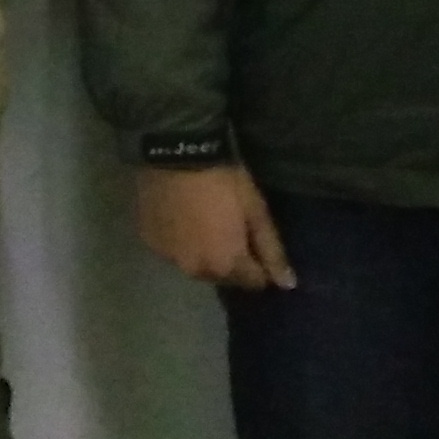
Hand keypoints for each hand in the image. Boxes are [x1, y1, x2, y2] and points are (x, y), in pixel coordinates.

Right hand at [133, 163, 296, 290]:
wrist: (175, 153)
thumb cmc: (224, 181)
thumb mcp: (255, 211)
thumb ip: (272, 251)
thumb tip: (288, 285)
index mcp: (226, 264)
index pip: (253, 282)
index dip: (260, 264)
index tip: (256, 242)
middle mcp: (196, 270)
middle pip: (223, 276)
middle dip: (230, 260)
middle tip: (230, 229)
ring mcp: (169, 258)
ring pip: (196, 265)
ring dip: (204, 253)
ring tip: (204, 224)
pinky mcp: (150, 242)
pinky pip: (172, 250)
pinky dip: (180, 241)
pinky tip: (181, 217)